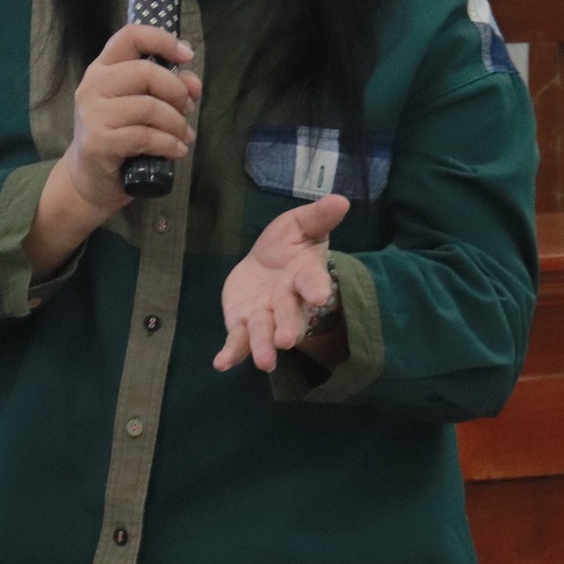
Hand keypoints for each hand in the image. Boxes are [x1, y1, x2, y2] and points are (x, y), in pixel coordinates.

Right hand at [58, 23, 201, 215]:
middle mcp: (93, 85)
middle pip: (145, 72)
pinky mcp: (98, 142)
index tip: (187, 56)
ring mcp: (92, 114)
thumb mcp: (142, 104)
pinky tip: (177, 150)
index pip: (130, 36)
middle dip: (176, 91)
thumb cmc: (119, 135)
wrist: (90, 178)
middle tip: (187, 109)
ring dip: (176, 123)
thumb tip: (193, 84)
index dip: (163, 40)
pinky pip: (145, 136)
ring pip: (149, 107)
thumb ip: (168, 87)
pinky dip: (169, 144)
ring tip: (184, 136)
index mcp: (103, 68)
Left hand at [214, 194, 349, 372]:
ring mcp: (265, 315)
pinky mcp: (243, 323)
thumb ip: (318, 216)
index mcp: (305, 276)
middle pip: (290, 316)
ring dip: (264, 347)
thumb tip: (341, 200)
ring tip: (264, 362)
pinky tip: (222, 364)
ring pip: (265, 333)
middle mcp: (288, 301)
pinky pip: (238, 341)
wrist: (266, 262)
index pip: (312, 282)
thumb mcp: (301, 224)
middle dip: (289, 328)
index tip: (319, 296)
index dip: (316, 288)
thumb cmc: (289, 243)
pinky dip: (232, 353)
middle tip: (287, 340)